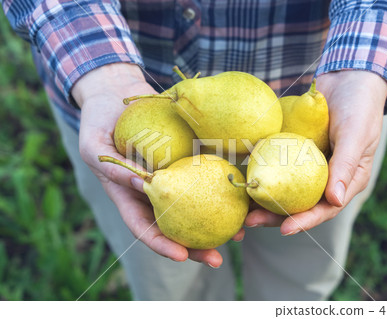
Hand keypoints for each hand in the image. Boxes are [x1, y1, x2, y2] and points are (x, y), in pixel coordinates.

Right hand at [72, 63, 240, 267]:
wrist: (118, 95)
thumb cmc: (98, 120)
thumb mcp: (93, 142)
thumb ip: (110, 165)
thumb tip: (137, 183)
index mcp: (129, 195)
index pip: (144, 227)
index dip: (161, 244)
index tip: (181, 256)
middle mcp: (153, 191)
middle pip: (175, 225)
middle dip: (196, 246)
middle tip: (217, 258)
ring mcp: (172, 176)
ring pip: (196, 204)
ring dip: (217, 221)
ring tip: (240, 230)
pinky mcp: (187, 158)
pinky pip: (205, 173)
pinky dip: (222, 185)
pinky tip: (241, 192)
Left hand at [245, 70, 386, 234]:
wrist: (347, 79)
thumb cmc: (359, 107)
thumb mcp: (356, 135)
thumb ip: (346, 167)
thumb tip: (335, 202)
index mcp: (345, 182)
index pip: (325, 209)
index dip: (305, 222)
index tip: (284, 230)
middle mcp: (324, 178)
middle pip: (298, 204)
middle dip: (274, 215)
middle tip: (250, 221)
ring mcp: (306, 165)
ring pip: (284, 188)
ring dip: (263, 198)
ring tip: (241, 207)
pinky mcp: (292, 152)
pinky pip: (275, 165)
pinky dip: (261, 172)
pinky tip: (241, 176)